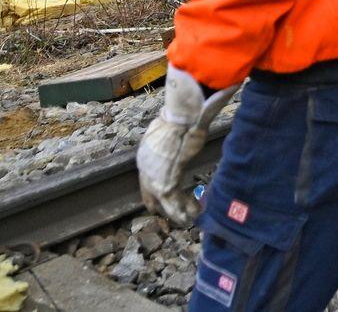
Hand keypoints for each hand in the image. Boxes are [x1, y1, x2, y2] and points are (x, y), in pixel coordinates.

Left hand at [137, 67, 237, 223]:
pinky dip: (185, 210)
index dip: (152, 194)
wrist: (180, 118)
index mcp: (144, 158)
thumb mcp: (168, 131)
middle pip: (151, 195)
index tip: (156, 204)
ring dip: (177, 211)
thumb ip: (170, 142)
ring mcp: (154, 178)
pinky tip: (193, 215)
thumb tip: (177, 141)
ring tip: (187, 219)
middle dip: (163, 206)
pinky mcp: (167, 182)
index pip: (145, 182)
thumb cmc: (179, 119)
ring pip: (165, 202)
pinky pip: (176, 202)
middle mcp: (145, 170)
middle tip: (173, 215)